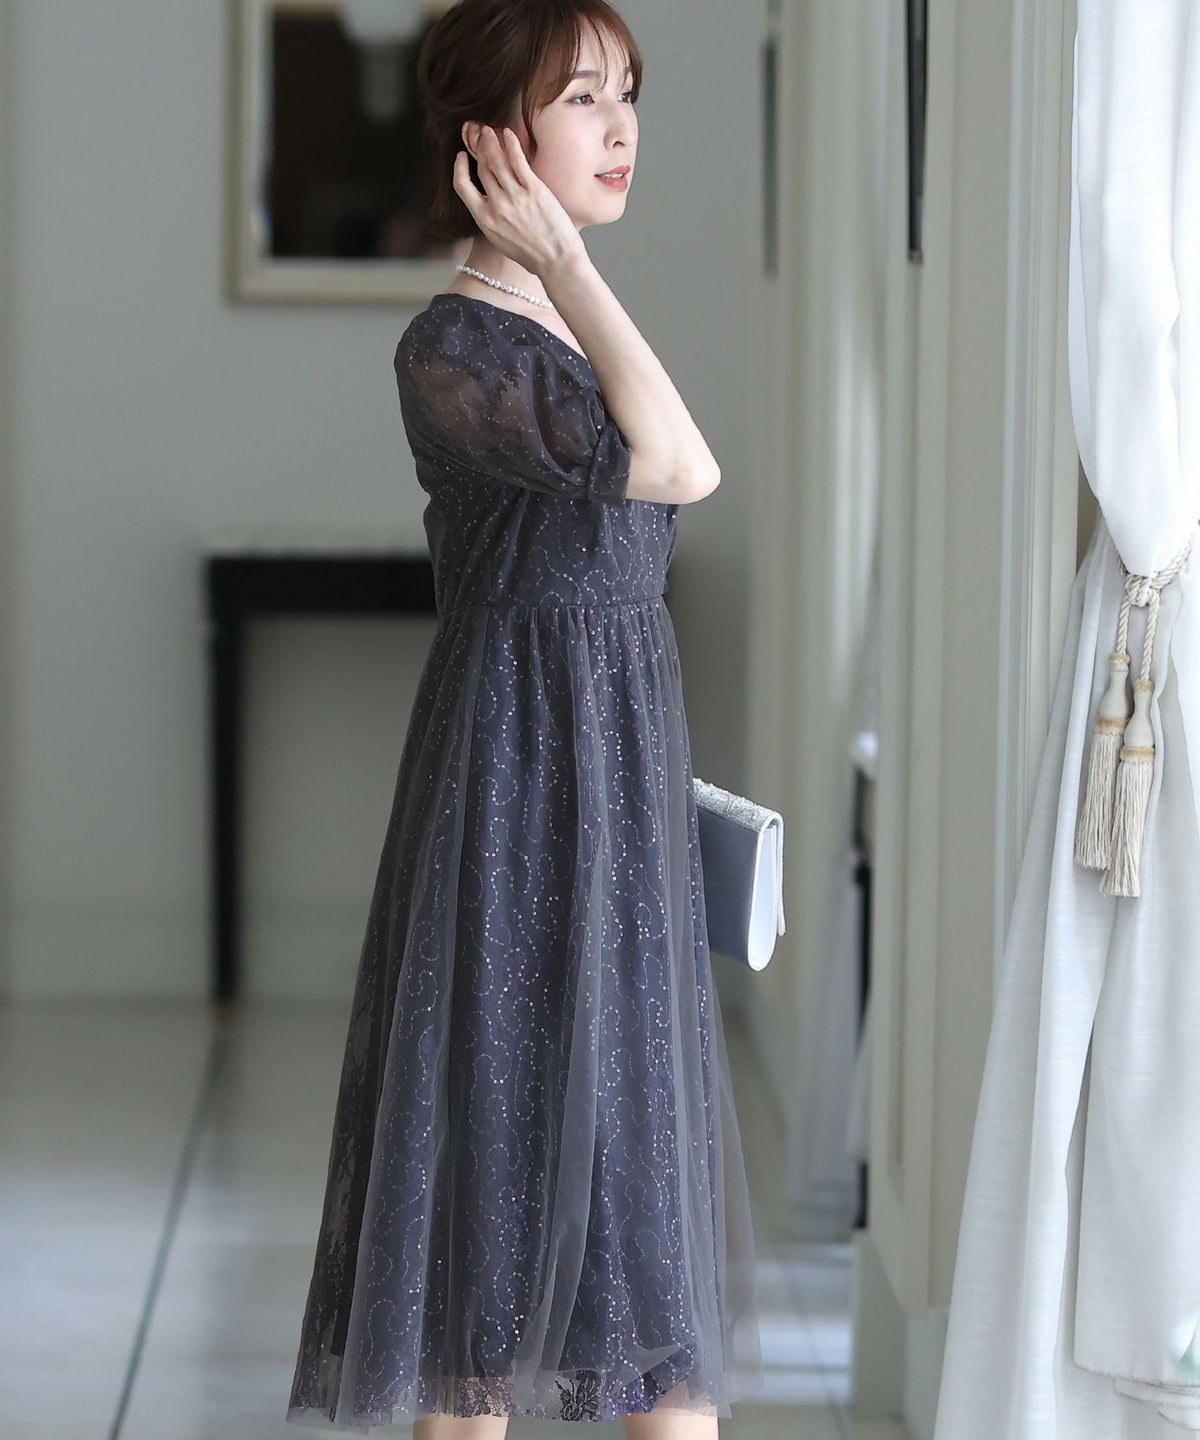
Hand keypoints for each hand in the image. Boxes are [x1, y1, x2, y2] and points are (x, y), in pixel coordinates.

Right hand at [453, 124, 585, 279]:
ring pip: (497, 161)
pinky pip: (518, 161)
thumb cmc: (532, 255)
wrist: (556, 261)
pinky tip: (508, 134)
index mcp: (484, 220)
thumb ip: (491, 220)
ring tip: (490, 131)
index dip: (459, 168)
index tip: (462, 157)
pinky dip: (511, 144)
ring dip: (491, 141)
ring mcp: (515, 197)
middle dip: (479, 148)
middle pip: (482, 169)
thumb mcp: (501, 241)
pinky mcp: (534, 190)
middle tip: (480, 135)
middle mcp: (496, 206)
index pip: (462, 186)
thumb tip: (488, 202)